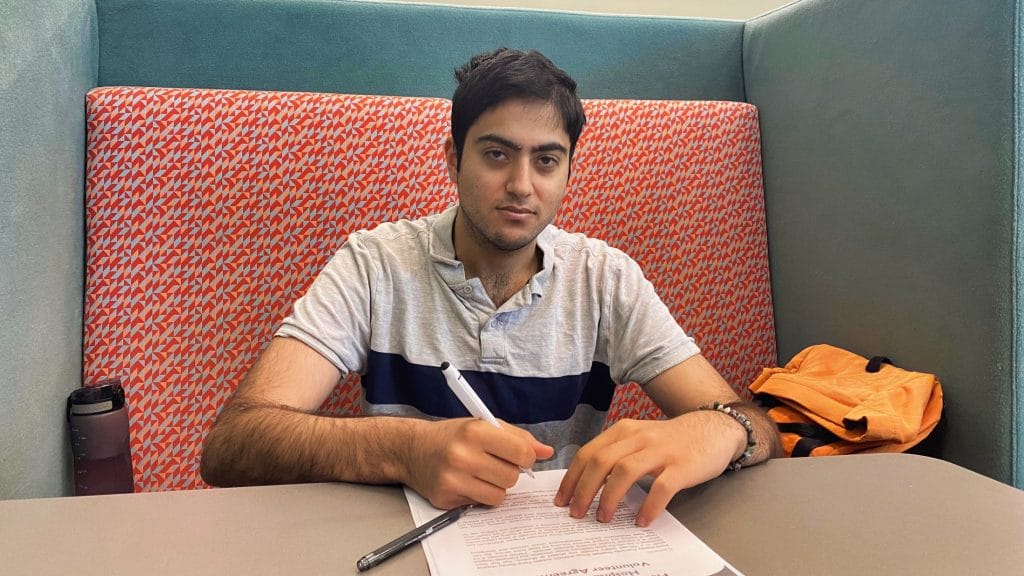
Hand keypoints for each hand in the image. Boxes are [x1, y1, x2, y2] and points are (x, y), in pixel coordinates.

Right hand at [402, 418, 553, 509]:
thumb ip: (517, 438)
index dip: (526, 457)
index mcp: (475, 431)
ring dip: (496, 487)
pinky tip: (468, 483)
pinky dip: (481, 496)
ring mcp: (453, 480)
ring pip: (500, 496)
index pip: (521, 452)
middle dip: (509, 472)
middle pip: (512, 477)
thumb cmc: (453, 436)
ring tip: (480, 473)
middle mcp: (462, 456)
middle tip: (494, 464)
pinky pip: (482, 505)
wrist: (412, 449)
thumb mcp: (483, 426)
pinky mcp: (446, 498)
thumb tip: (546, 452)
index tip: (520, 456)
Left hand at [553, 411, 743, 526]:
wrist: (714, 429)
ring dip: (610, 497)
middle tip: (576, 513)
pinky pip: (661, 487)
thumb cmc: (672, 440)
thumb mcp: (639, 438)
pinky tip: (642, 520)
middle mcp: (638, 437)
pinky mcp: (682, 465)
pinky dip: (648, 505)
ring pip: (625, 471)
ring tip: (604, 518)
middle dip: (583, 489)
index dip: (572, 477)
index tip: (562, 499)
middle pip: (601, 462)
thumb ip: (617, 454)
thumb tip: (587, 483)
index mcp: (623, 431)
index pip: (588, 453)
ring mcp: (660, 450)